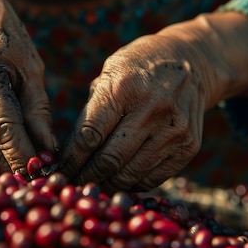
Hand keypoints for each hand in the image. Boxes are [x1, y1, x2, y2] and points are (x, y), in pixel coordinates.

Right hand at [0, 0, 56, 174]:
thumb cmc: (6, 39)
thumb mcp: (31, 67)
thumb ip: (38, 110)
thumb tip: (48, 150)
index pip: (3, 127)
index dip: (21, 155)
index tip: (42, 173)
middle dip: (11, 166)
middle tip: (37, 174)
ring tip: (23, 164)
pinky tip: (4, 148)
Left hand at [59, 13, 247, 191]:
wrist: (190, 62)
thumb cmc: (137, 69)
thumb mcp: (108, 74)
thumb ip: (90, 111)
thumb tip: (67, 154)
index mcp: (124, 88)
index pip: (89, 135)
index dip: (71, 160)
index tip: (58, 171)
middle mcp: (152, 109)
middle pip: (109, 160)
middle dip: (85, 177)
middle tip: (72, 185)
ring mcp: (173, 130)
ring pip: (130, 174)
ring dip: (107, 185)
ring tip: (92, 185)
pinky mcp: (188, 146)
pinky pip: (152, 178)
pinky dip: (131, 184)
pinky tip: (118, 180)